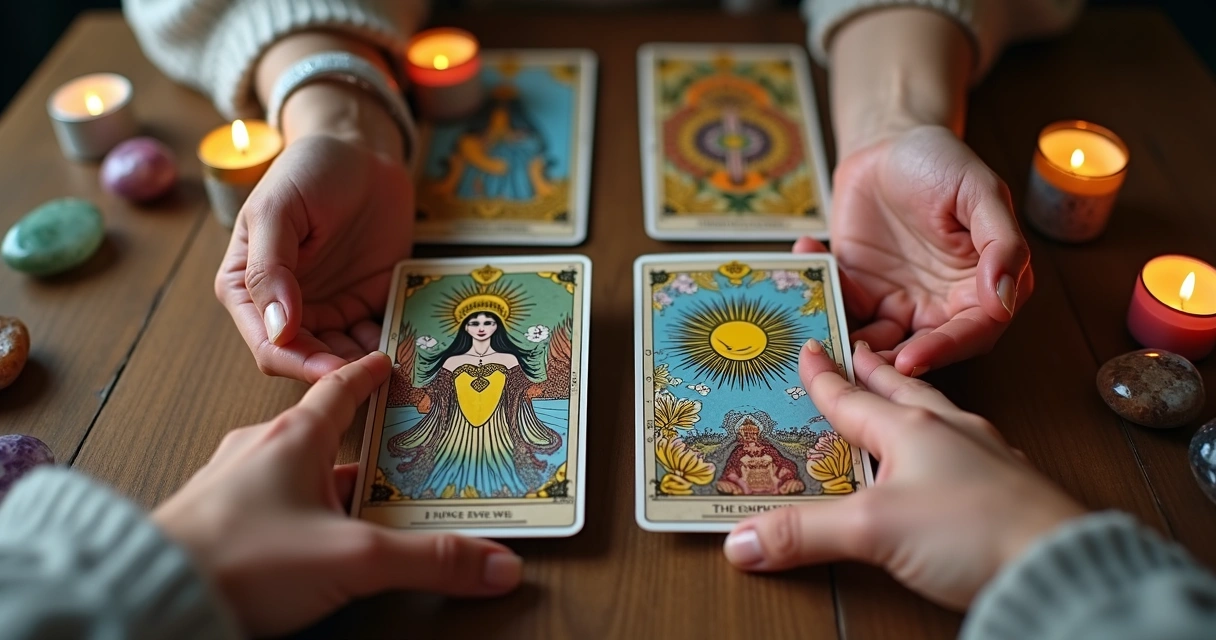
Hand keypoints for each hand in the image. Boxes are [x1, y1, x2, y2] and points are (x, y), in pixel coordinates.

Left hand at [153, 354, 521, 636]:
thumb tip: (496, 566)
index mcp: (294, 437)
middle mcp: (261, 452)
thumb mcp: (354, 559)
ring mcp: (234, 488)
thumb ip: (431, 561)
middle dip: (368, 447)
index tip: (391, 360)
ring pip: (298, 477)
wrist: (151, 596)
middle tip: (407, 453)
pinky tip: (316, 544)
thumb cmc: (240, 559)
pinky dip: (302, 516)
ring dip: (334, 489)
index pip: (343, 388)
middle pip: (327, 437)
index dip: (371, 375)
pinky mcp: (217, 524)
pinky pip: (272, 507)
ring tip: (371, 511)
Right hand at [216, 133, 412, 381]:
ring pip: (343, 358)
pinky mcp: (367, 303)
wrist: (362, 149)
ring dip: (367, 369)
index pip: (268, 345)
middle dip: (339, 374)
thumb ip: (269, 267)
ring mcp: (328, 308)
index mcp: (247, 289)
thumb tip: (278, 327)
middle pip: (307, 360)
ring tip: (400, 371)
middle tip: (376, 380)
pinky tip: (412, 350)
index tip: (335, 372)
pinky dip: (392, 347)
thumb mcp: (278, 209)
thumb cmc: (310, 170)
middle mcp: (285, 308)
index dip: (299, 364)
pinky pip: (377, 336)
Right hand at [722, 340, 1081, 608]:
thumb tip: (740, 541)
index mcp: (911, 427)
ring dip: (910, 402)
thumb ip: (803, 533)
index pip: (852, 396)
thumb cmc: (973, 531)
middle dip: (873, 373)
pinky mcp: (1006, 488)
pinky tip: (947, 458)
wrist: (1056, 567)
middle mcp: (949, 431)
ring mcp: (983, 457)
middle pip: (900, 391)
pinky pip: (966, 448)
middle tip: (855, 352)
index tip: (806, 348)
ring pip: (937, 416)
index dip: (824, 376)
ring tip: (896, 399)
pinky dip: (945, 441)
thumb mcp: (872, 530)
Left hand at [798, 125, 1032, 375]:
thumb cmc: (942, 163)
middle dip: (888, 363)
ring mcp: (896, 302)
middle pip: (921, 350)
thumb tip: (1005, 299)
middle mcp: (940, 304)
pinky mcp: (858, 292)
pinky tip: (810, 251)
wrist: (889, 146)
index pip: (972, 332)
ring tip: (823, 327)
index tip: (911, 359)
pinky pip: (840, 307)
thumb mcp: (980, 192)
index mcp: (981, 287)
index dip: (944, 350)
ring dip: (848, 340)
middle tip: (856, 364)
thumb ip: (1001, 243)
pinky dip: (821, 290)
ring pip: (876, 341)